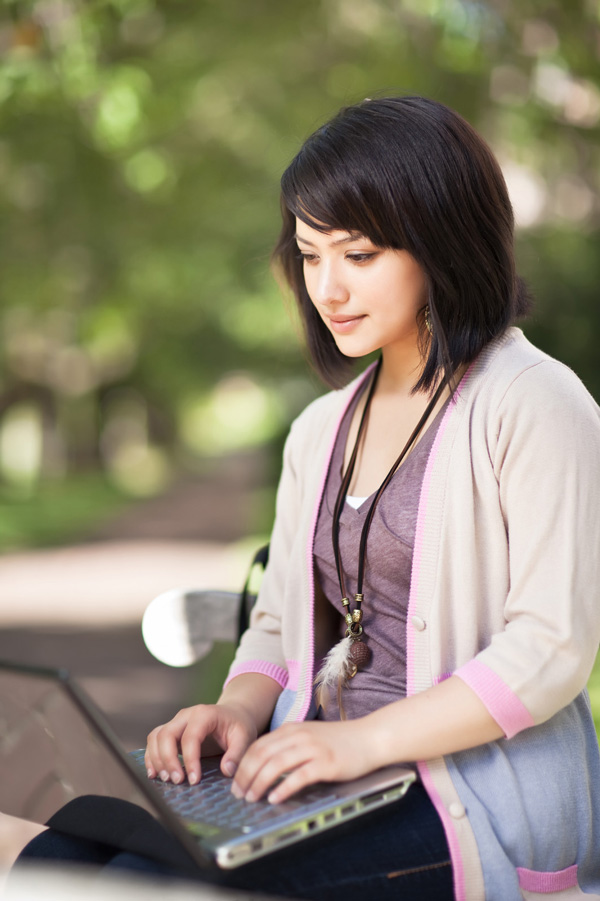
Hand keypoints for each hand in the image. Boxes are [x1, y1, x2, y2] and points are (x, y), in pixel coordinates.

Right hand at [145, 702, 257, 785]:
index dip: (190, 760)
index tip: (194, 780)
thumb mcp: (244, 737)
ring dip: (157, 759)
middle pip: (167, 734)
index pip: (191, 737)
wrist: (233, 714)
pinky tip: (155, 773)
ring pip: (156, 737)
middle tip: (177, 781)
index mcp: (204, 714)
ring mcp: (176, 722)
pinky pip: (154, 740)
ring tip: (167, 779)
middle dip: (168, 759)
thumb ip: (237, 753)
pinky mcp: (171, 731)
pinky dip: (151, 756)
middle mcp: (186, 715)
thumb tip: (226, 770)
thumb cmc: (238, 725)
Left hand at [231, 719, 373, 803]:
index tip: (235, 783)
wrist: (369, 737)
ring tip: (252, 798)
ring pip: (276, 765)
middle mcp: (299, 736)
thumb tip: (265, 767)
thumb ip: (289, 746)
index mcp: (292, 729)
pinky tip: (275, 798)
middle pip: (262, 755)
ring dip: (259, 783)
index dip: (243, 766)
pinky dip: (284, 788)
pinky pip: (299, 776)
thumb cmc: (339, 741)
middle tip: (239, 794)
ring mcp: (313, 748)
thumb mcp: (309, 737)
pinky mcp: (326, 763)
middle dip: (246, 776)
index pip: (258, 746)